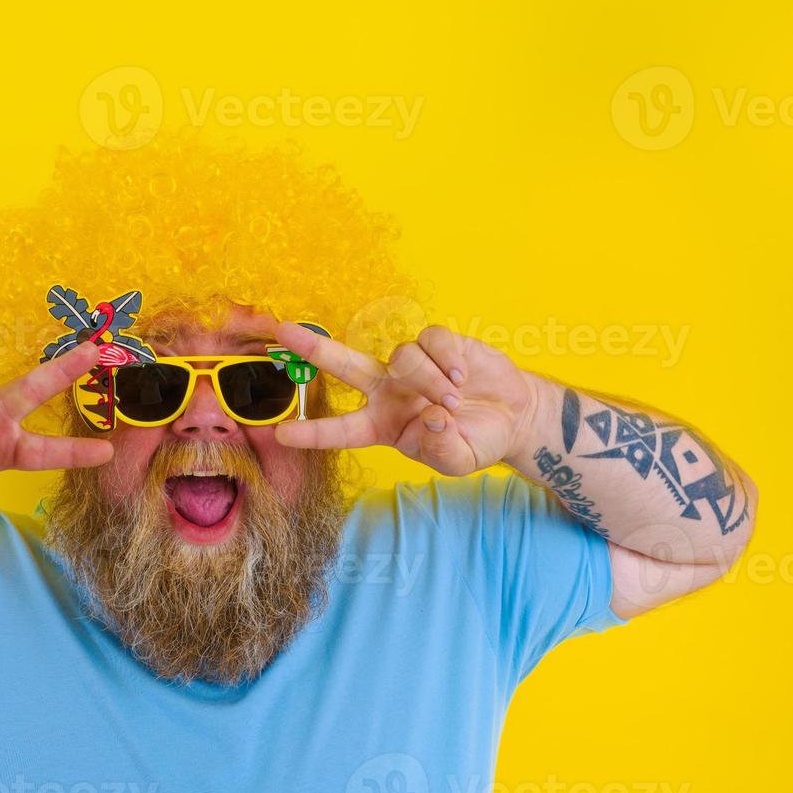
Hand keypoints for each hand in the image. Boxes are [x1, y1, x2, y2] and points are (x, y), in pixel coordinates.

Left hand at [272, 323, 541, 475]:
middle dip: (313, 348)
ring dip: (429, 380)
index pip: (341, 430)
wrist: (512, 418)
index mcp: (382, 425)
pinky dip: (447, 359)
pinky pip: (431, 340)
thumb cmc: (476, 442)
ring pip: (402, 357)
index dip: (312, 433)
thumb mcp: (457, 461)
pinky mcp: (438, 343)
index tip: (281, 435)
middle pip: (344, 365)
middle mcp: (387, 391)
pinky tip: (464, 376)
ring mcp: (410, 365)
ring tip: (454, 401)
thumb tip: (431, 416)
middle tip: (282, 331)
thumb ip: (441, 447)